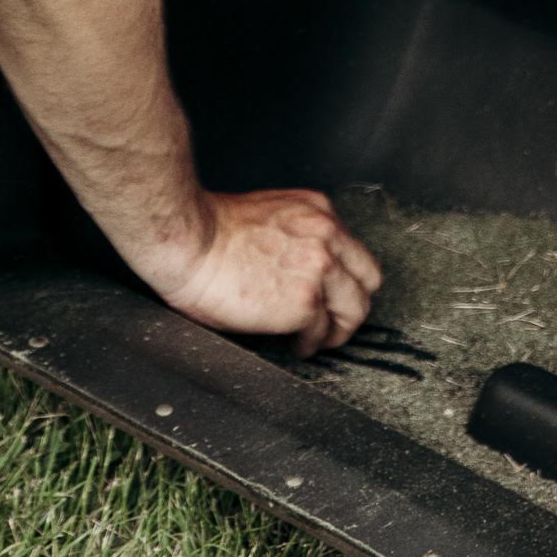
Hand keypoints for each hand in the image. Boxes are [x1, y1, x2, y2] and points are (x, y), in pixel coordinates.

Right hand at [147, 187, 381, 354]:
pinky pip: (322, 333)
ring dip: (335, 329)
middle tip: (331, 321)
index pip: (355, 251)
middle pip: (367, 280)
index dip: (345, 278)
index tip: (331, 294)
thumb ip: (297, 233)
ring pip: (355, 310)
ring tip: (314, 338)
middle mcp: (327, 236)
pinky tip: (295, 345)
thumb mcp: (270, 214)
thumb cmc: (211, 230)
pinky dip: (310, 344)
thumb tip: (298, 263)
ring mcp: (319, 269)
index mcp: (317, 211)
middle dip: (350, 304)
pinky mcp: (304, 302)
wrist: (189, 240)